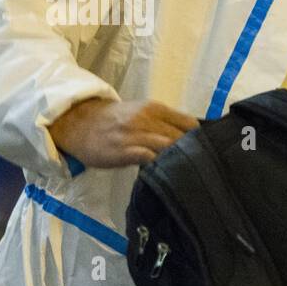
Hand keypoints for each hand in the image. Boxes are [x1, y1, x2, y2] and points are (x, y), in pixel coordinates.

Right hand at [48, 98, 197, 167]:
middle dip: (194, 154)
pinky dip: (160, 167)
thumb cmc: (114, 120)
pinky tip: (166, 177)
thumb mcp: (141, 113)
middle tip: (202, 171)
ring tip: (189, 177)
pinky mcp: (124, 151)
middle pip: (182, 138)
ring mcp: (135, 135)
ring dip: (179, 162)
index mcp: (155, 109)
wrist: (79, 122)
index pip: (189, 124)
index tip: (207, 154)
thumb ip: (164, 122)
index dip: (201, 141)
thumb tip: (191, 139)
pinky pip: (149, 158)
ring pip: (168, 148)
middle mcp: (148, 119)